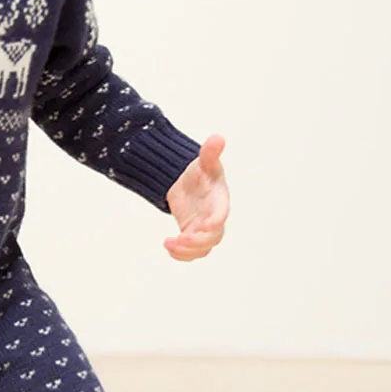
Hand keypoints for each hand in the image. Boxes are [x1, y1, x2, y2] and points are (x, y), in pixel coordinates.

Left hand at [164, 134, 229, 260]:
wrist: (190, 181)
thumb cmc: (202, 171)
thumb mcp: (204, 160)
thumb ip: (210, 152)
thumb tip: (218, 137)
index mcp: (220, 200)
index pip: (221, 213)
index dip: (215, 221)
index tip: (204, 226)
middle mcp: (214, 217)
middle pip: (213, 237)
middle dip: (198, 241)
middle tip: (180, 239)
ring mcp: (204, 228)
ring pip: (202, 248)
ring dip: (187, 251)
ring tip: (169, 244)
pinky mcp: (192, 234)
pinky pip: (191, 251)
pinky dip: (182, 254)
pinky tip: (169, 248)